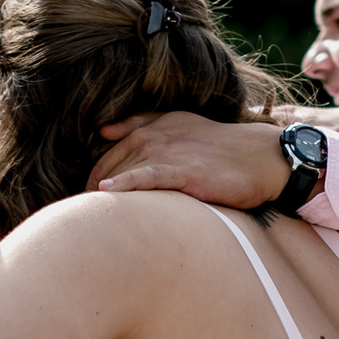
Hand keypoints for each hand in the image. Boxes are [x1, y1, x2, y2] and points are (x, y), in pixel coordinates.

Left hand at [90, 110, 290, 203]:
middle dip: (89, 189)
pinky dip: (125, 184)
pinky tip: (107, 193)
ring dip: (99, 193)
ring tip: (84, 215)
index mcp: (150, 128)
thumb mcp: (180, 125)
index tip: (84, 200)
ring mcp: (168, 153)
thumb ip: (141, 124)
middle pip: (107, 166)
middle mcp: (153, 137)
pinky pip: (146, 178)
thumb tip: (102, 131)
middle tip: (79, 215)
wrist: (260, 158)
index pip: (107, 156)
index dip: (92, 178)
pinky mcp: (183, 171)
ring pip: (122, 173)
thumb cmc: (220, 148)